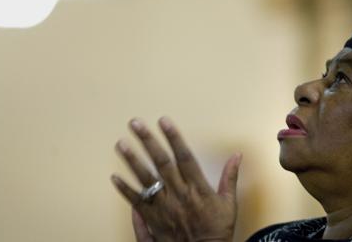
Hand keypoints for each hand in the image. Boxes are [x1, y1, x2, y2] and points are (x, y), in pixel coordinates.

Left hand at [111, 117, 241, 241]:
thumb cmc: (217, 230)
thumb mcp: (229, 203)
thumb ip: (230, 177)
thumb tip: (237, 155)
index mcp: (198, 189)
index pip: (184, 157)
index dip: (174, 137)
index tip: (164, 121)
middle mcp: (179, 195)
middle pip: (161, 163)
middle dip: (148, 141)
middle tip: (135, 124)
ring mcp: (163, 207)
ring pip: (145, 180)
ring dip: (132, 160)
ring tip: (121, 144)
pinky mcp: (153, 219)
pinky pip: (137, 203)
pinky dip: (125, 190)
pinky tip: (114, 177)